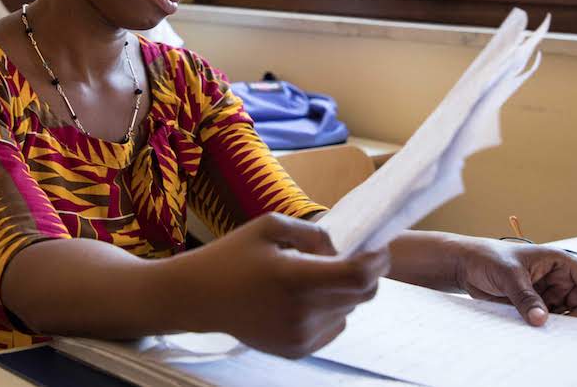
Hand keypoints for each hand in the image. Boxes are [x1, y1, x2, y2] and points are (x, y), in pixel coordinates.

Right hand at [180, 212, 389, 357]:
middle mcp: (300, 312)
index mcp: (293, 277)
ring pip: (349, 310)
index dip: (376, 261)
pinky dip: (331, 310)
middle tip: (352, 257)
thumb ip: (312, 232)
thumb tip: (340, 247)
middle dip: (365, 273)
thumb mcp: (269, 226)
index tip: (377, 248)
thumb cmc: (232, 256)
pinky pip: (335, 327)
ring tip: (314, 277)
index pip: (357, 275)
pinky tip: (305, 299)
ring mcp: (299, 335)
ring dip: (344, 291)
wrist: (199, 297)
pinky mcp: (297, 350)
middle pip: (362, 294)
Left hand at [454, 238, 576, 325]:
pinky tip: (538, 330)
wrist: (465, 266)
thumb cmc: (488, 258)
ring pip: (569, 316)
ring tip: (546, 327)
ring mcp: (547, 293)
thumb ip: (526, 297)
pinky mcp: (535, 306)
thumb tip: (541, 319)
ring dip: (563, 325)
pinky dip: (549, 328)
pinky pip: (551, 321)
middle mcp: (557, 278)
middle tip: (565, 329)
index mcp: (559, 261)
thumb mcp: (508, 275)